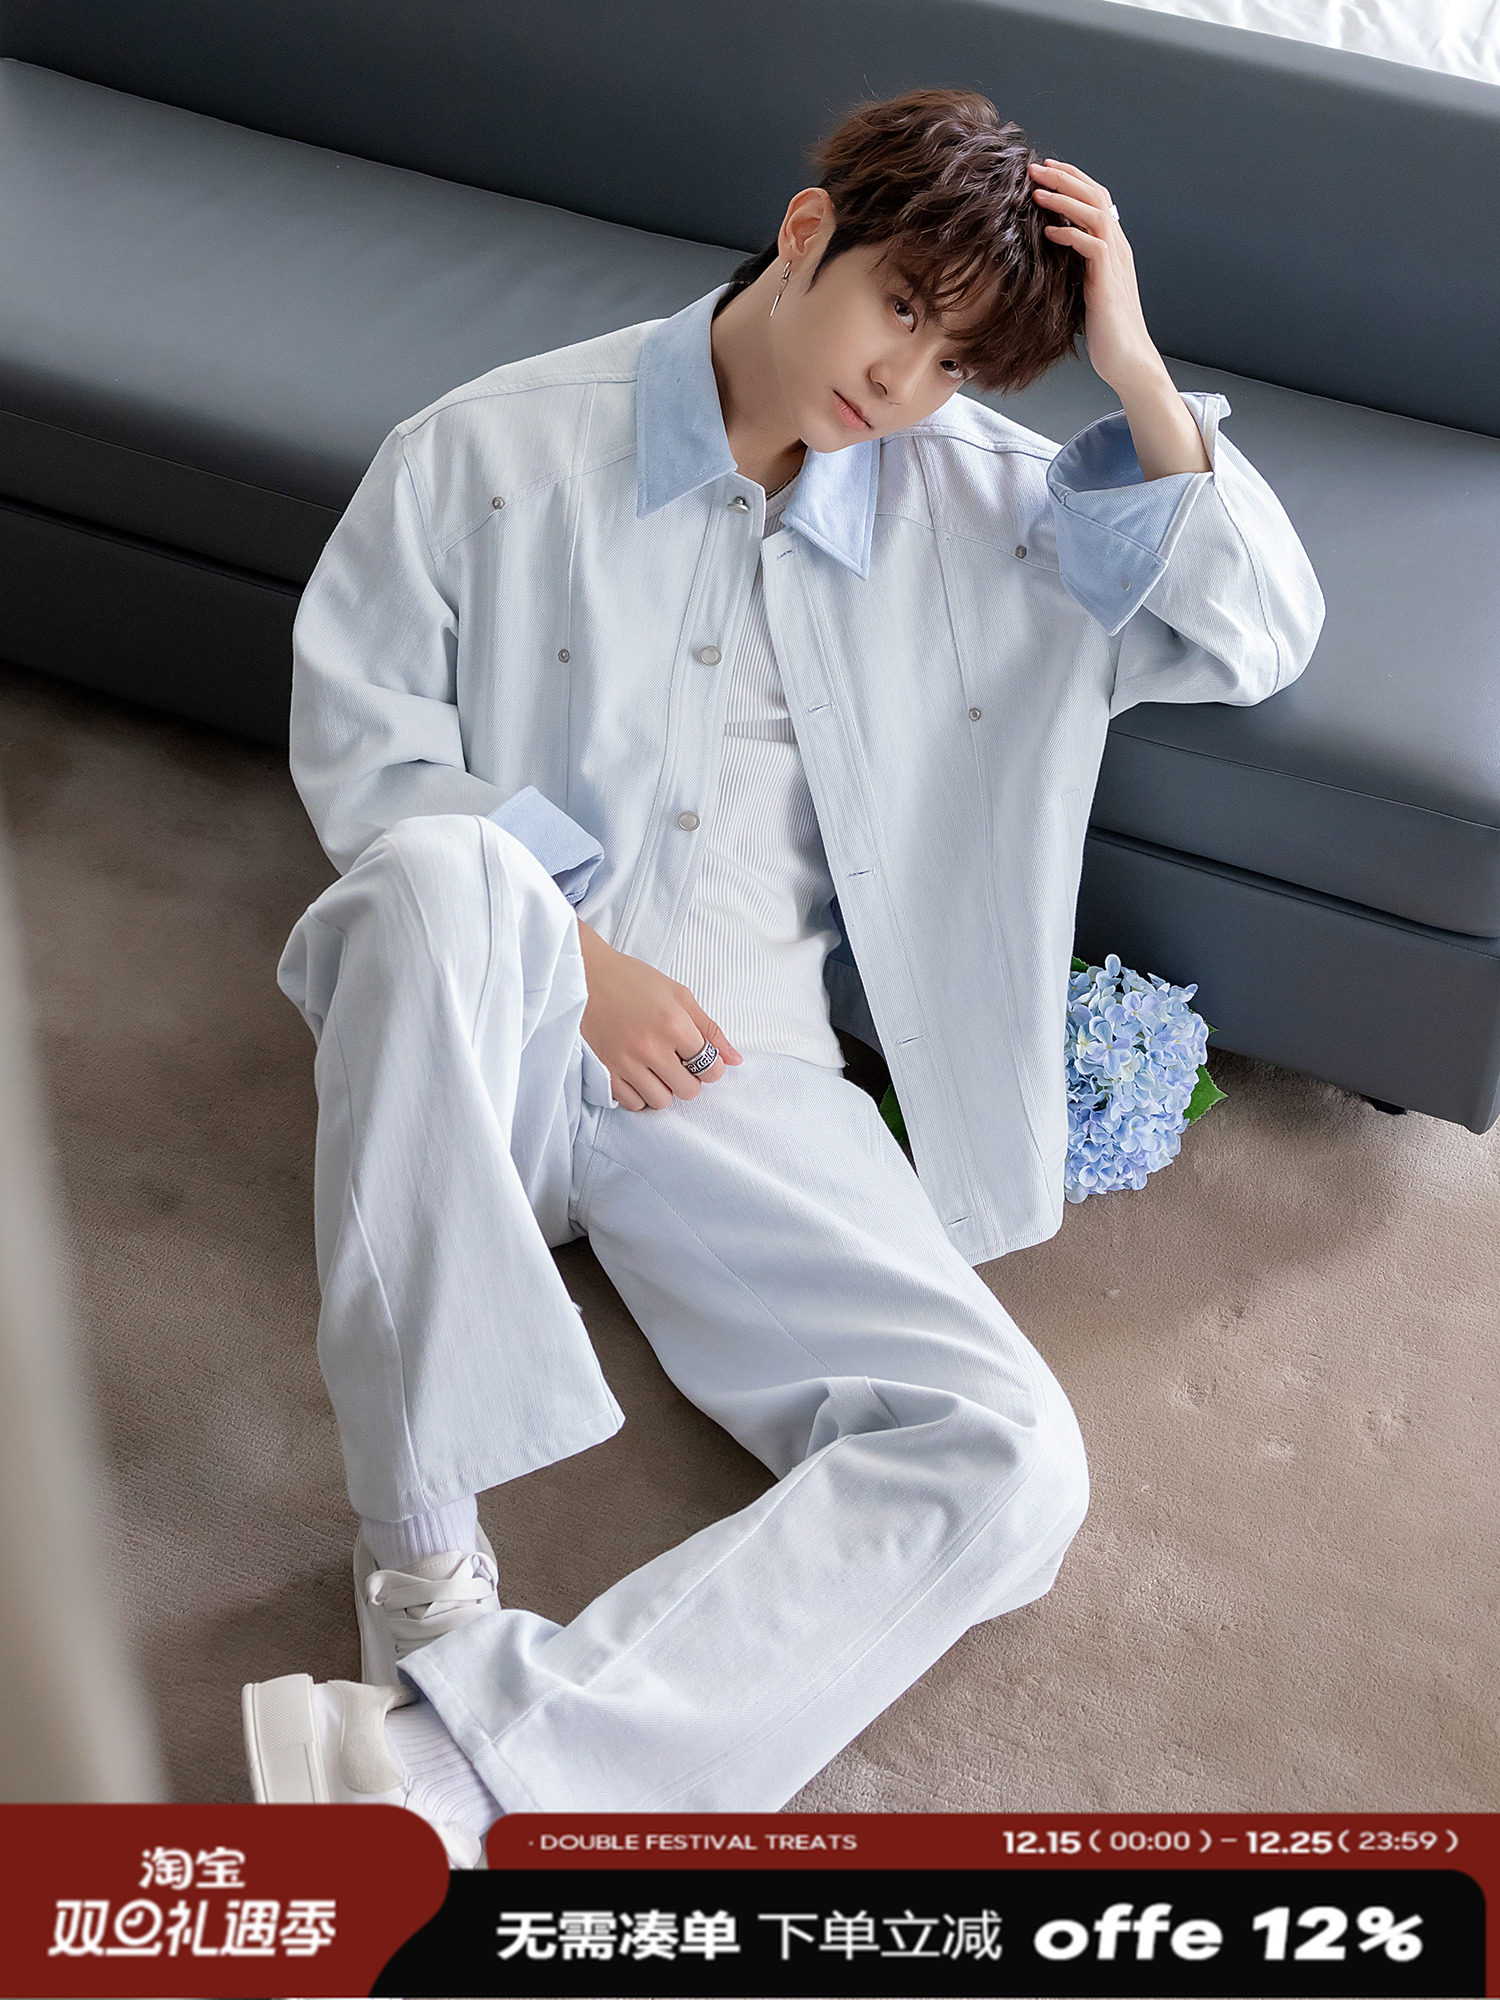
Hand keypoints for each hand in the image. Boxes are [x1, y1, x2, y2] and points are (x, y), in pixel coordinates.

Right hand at [577, 923, 742, 1110]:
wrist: (586, 975)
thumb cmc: (634, 981)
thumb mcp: (679, 995)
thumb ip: (709, 1029)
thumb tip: (735, 1059)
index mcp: (674, 1024)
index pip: (710, 1068)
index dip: (712, 1066)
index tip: (702, 1058)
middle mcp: (650, 1047)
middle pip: (688, 1090)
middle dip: (690, 1079)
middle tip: (679, 1063)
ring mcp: (625, 1062)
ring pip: (661, 1101)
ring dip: (665, 1089)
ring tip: (657, 1069)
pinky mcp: (604, 1072)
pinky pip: (633, 1104)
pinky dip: (640, 1094)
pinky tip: (639, 1075)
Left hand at [1028, 158, 1163, 393]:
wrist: (1126, 359)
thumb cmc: (1104, 329)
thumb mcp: (1085, 289)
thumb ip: (1074, 265)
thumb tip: (1049, 251)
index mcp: (1112, 246)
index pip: (1095, 198)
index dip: (1071, 179)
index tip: (1043, 170)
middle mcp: (1117, 247)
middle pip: (1095, 195)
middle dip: (1064, 177)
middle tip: (1034, 167)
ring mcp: (1115, 263)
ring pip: (1094, 214)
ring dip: (1063, 199)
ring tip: (1037, 190)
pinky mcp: (1108, 282)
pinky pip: (1092, 246)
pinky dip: (1069, 234)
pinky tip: (1048, 231)